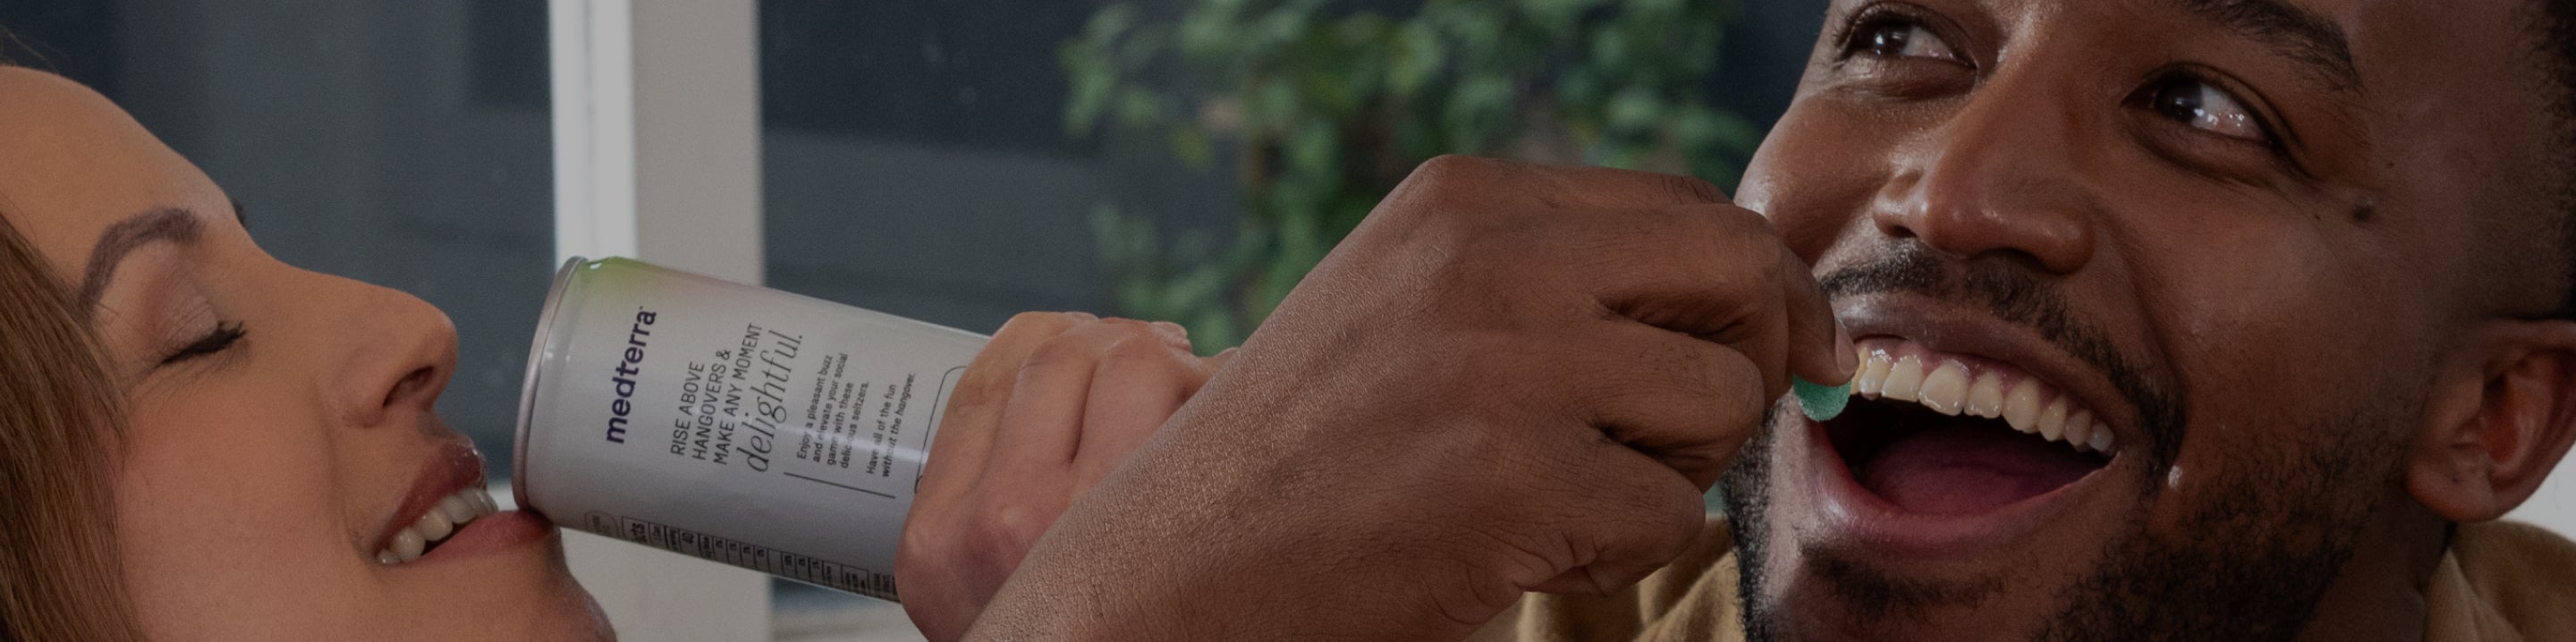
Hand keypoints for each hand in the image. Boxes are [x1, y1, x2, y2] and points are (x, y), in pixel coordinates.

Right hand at [897, 312, 1226, 641]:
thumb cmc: (1078, 636)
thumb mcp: (993, 594)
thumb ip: (1000, 497)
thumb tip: (1077, 358)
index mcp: (940, 547)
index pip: (988, 378)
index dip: (1048, 340)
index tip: (1086, 344)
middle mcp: (1004, 532)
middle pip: (1068, 355)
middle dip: (1124, 350)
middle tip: (1165, 372)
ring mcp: (1093, 527)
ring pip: (1140, 361)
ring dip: (1184, 367)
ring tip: (1204, 404)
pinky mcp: (1186, 525)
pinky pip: (1219, 404)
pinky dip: (1243, 393)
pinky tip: (1251, 421)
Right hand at [969, 157, 1855, 639]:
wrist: (1174, 574)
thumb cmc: (1299, 459)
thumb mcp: (1406, 306)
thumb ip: (1546, 274)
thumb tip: (1744, 288)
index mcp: (1461, 201)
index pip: (1683, 204)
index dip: (1756, 281)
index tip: (1792, 343)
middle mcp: (1487, 258)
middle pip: (1736, 270)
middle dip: (1765, 350)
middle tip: (1730, 422)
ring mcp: (1506, 366)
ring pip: (1721, 401)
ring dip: (1674, 468)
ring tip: (1558, 495)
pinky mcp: (1521, 481)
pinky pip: (1673, 515)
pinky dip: (1619, 551)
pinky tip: (1519, 548)